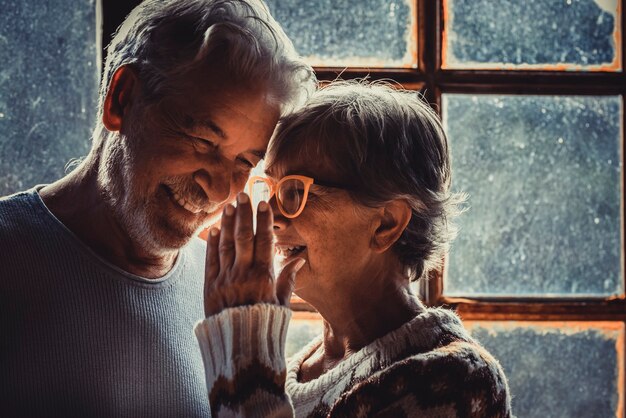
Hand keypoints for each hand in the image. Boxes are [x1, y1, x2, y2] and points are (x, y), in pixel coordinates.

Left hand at [203, 192, 304, 316]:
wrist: (239, 346)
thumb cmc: (265, 324)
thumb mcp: (282, 303)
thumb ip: (288, 279)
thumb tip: (300, 259)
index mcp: (264, 276)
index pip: (264, 240)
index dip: (263, 220)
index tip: (263, 203)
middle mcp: (243, 273)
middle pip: (243, 236)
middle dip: (243, 213)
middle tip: (243, 194)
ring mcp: (225, 278)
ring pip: (226, 244)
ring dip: (228, 222)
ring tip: (229, 206)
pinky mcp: (210, 286)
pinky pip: (211, 259)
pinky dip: (212, 243)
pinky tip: (215, 229)